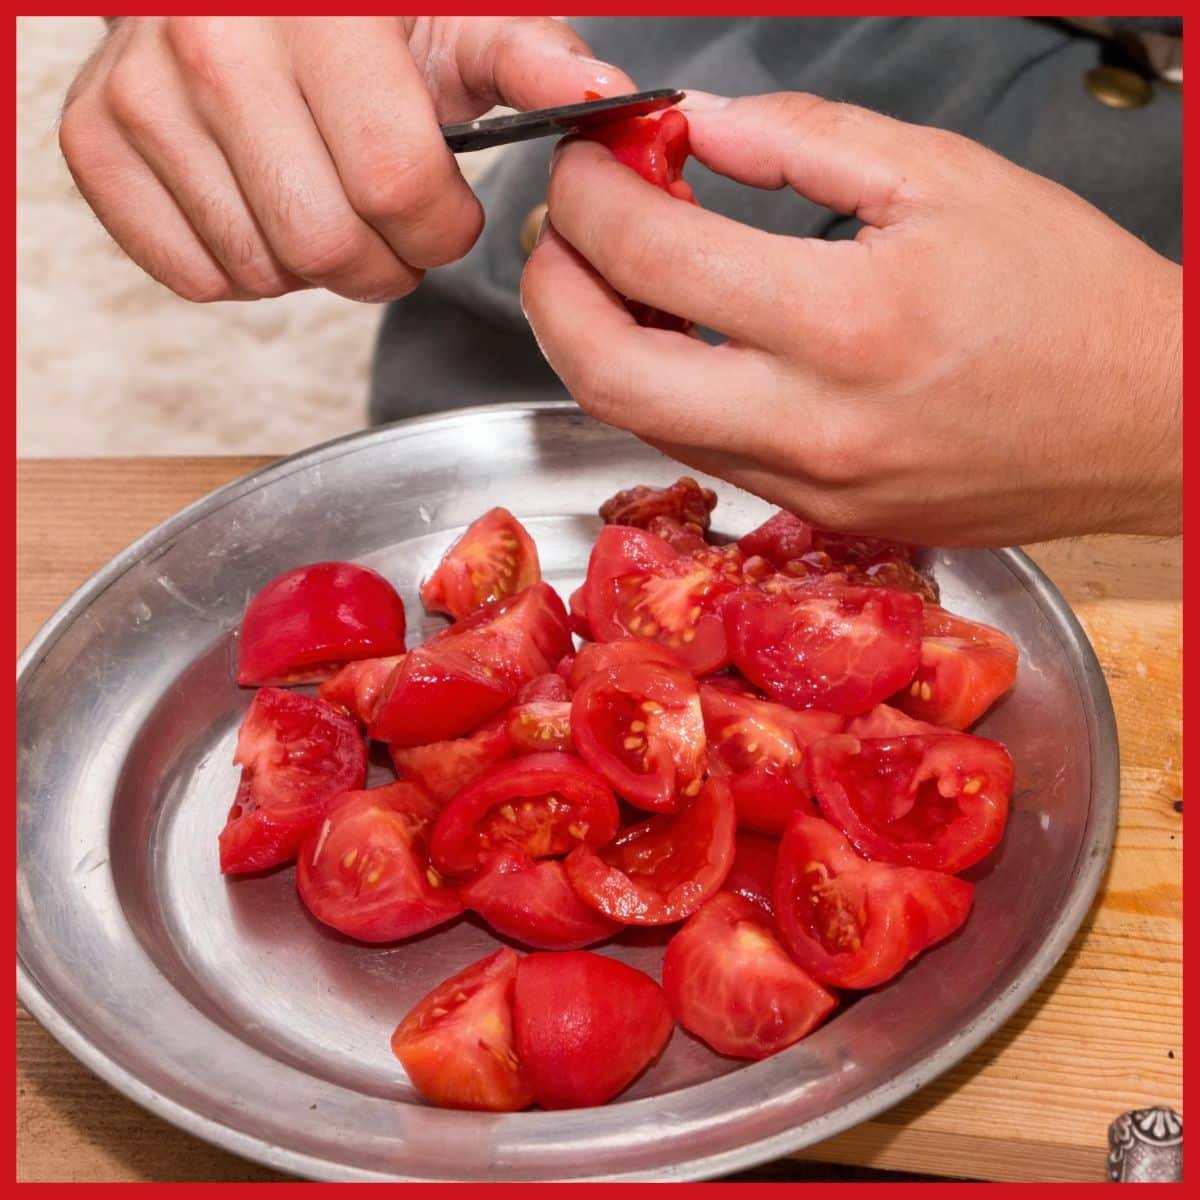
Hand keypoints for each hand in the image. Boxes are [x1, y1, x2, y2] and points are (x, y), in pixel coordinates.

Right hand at [59, 17, 632, 302]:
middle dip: (384, 262)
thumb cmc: (356, 15)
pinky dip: (247, 271)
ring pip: (263, 270)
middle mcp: (213, 42)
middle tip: (390, 228)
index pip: (395, 186)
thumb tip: (611, 98)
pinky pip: (193, 276)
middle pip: (328, 245)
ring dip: (317, 269)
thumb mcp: (456, 22)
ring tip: (327, 207)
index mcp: (320, 13)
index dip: (440, 228)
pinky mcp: (94, 140)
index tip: (444, 213)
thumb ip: (532, 63)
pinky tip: (265, 213)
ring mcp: (141, 92)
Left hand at [522, 92, 1181, 545]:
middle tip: (562, 231)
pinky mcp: (814, 516)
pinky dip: (660, 386)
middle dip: (551, 290)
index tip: (589, 161)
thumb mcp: (945, 179)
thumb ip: (802, 142)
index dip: (590, 195)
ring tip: (617, 271)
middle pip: (604, 374)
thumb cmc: (1069, 299)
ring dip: (596, 341)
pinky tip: (679, 334)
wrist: (1143, 425)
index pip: (653, 255)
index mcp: (849, 322)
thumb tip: (699, 126)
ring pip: (637, 423)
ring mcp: (808, 487)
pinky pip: (697, 450)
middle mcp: (813, 425)